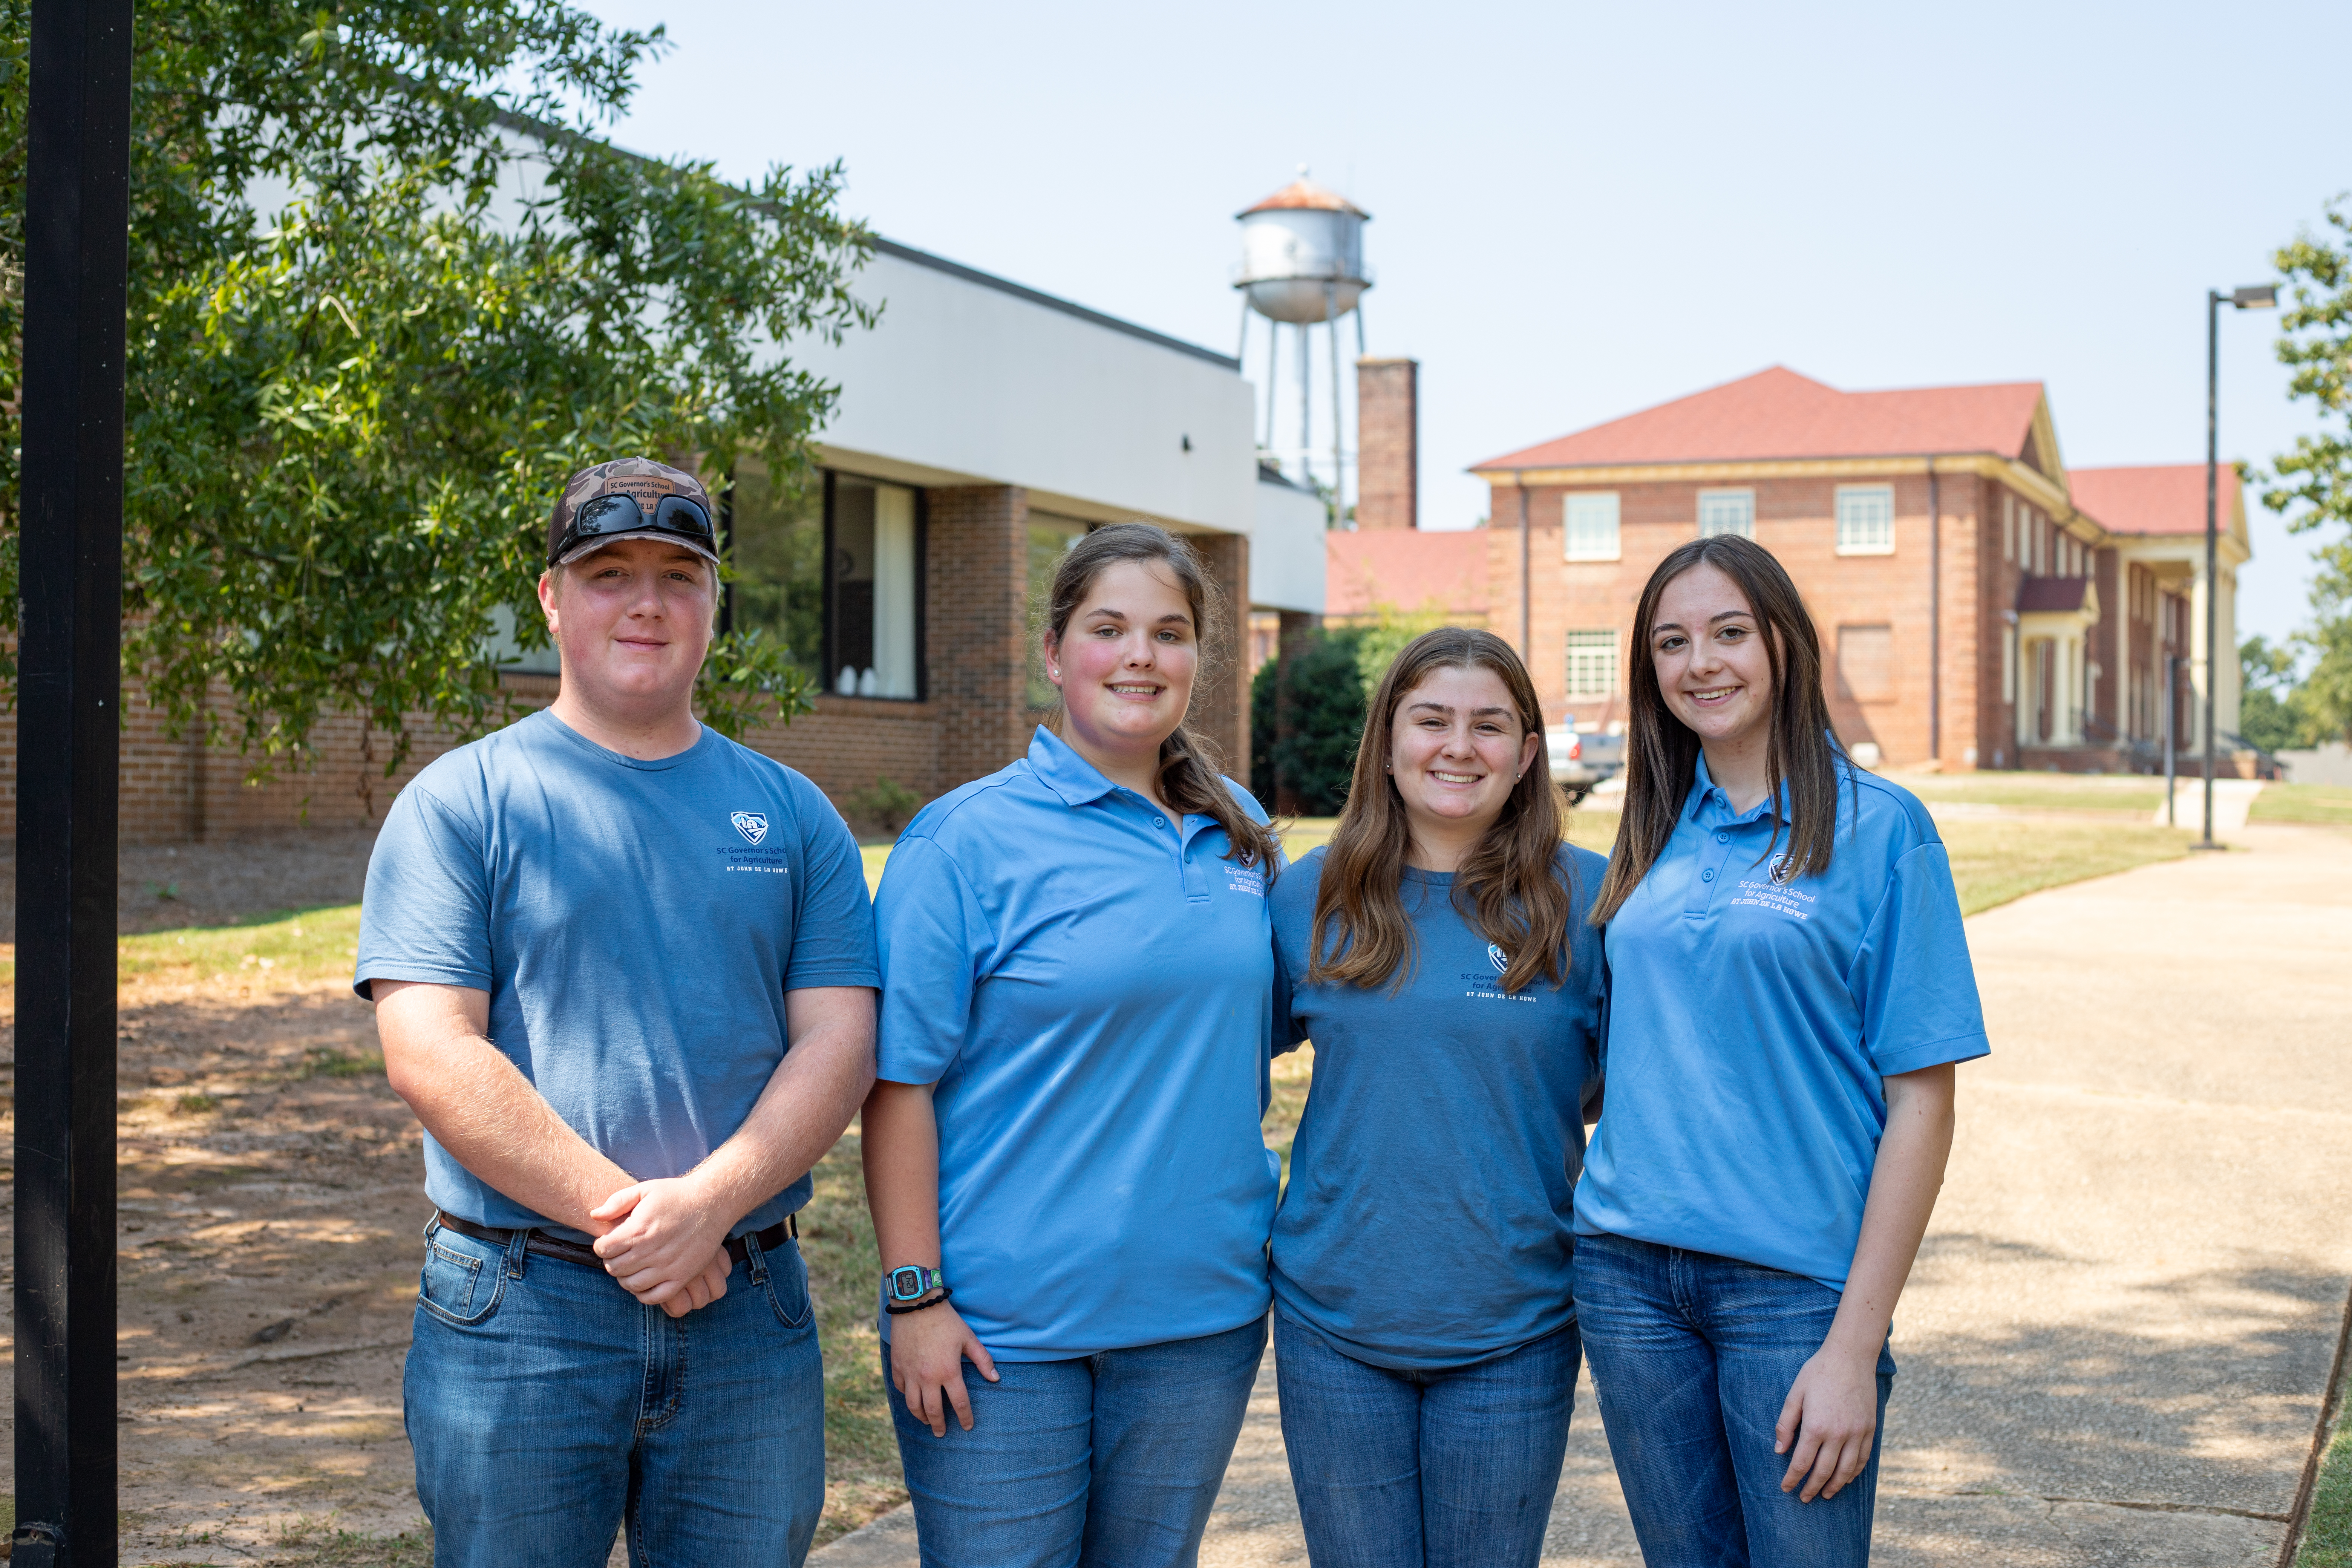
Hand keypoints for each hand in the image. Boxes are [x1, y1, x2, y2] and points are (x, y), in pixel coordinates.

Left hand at [591, 1176, 735, 1312]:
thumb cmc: (676, 1195)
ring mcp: (667, 1266)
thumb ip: (617, 1201)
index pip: (603, 1249)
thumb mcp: (645, 1190)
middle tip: (620, 1254)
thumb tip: (594, 1215)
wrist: (712, 1203)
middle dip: (612, 1261)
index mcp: (638, 1229)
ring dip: (625, 1278)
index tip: (610, 1242)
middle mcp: (650, 1251)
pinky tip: (644, 1282)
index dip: (602, 1245)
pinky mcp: (682, 1276)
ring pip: (631, 1284)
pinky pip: (655, 1297)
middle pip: (614, 1268)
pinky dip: (644, 1294)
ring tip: (631, 1267)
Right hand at [889, 1300, 998, 1436]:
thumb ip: (983, 1360)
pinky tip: (912, 1399)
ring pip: (913, 1405)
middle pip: (933, 1411)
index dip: (965, 1417)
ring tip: (927, 1421)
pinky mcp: (897, 1366)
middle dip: (939, 1425)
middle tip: (942, 1433)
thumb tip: (995, 1379)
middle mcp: (928, 1377)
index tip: (968, 1426)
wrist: (916, 1304)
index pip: (959, 1403)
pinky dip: (907, 1397)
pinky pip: (901, 1389)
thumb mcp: (968, 1338)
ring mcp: (910, 1373)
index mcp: (948, 1371)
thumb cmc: (946, 1321)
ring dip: (921, 1417)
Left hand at [1775, 1343, 1878, 1501]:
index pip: (1802, 1463)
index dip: (1792, 1478)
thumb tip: (1779, 1450)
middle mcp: (1838, 1435)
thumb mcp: (1794, 1394)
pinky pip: (1863, 1459)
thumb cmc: (1818, 1373)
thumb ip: (1785, 1424)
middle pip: (1824, 1471)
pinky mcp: (1870, 1429)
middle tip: (1804, 1498)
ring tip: (1825, 1494)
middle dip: (1812, 1488)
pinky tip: (1846, 1478)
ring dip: (1835, 1486)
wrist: (1850, 1357)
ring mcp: (1857, 1433)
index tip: (1785, 1488)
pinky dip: (1854, 1472)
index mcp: (1816, 1427)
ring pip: (1846, 1470)